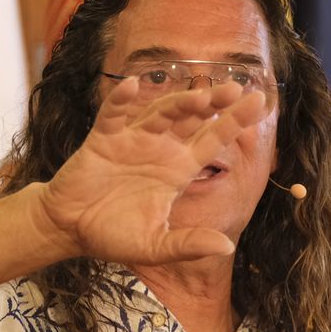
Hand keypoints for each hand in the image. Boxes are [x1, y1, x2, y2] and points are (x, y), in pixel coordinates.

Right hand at [37, 77, 266, 265]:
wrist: (70, 230)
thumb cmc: (114, 235)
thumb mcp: (157, 246)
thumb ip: (189, 245)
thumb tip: (226, 246)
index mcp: (177, 170)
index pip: (212, 140)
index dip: (234, 122)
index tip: (260, 104)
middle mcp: (160, 149)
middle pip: (192, 119)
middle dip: (213, 103)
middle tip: (236, 88)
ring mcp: (132, 140)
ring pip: (159, 113)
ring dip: (177, 103)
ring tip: (199, 95)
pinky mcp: (102, 140)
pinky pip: (113, 115)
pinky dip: (121, 100)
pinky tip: (132, 85)